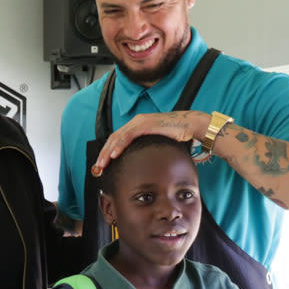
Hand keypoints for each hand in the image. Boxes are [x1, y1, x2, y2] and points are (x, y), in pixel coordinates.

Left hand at [91, 111, 209, 175]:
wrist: (191, 125)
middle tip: (97, 167)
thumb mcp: (156, 142)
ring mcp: (140, 122)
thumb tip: (140, 160)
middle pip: (114, 138)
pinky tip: (114, 155)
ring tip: (102, 164)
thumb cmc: (177, 134)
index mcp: (137, 125)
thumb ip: (146, 147)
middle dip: (103, 153)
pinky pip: (128, 136)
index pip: (117, 139)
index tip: (103, 164)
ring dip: (108, 152)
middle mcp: (136, 121)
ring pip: (117, 137)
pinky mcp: (146, 124)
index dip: (107, 151)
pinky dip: (119, 146)